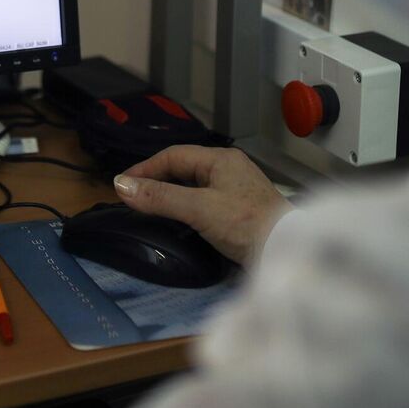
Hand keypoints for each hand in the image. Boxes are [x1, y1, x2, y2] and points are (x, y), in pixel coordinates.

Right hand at [114, 145, 293, 265]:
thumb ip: (160, 197)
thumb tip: (121, 186)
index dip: (144, 169)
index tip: (121, 186)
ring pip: (194, 185)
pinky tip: (178, 220)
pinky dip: (185, 206)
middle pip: (184, 168)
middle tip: (132, 197)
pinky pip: (205, 200)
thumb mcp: (198, 208)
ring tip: (148, 207)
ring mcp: (237, 189)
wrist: (288, 251)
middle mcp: (230, 168)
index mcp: (221, 159)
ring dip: (170, 193)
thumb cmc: (245, 223)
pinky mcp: (241, 210)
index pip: (173, 156)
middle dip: (156, 180)